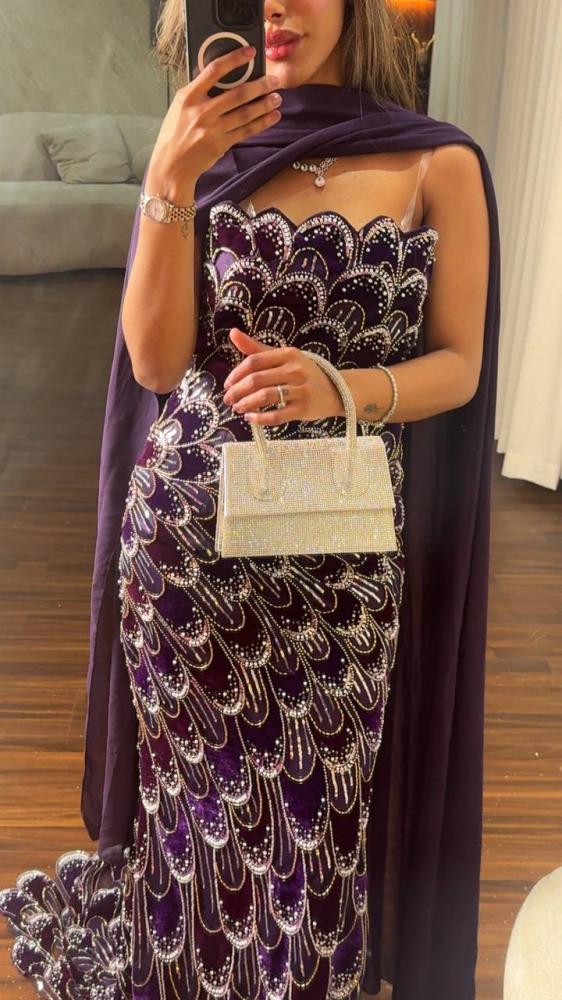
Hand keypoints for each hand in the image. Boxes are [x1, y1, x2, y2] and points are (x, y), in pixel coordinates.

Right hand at [144, 47, 281, 202]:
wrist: (171, 165)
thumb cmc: (175, 134)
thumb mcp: (180, 106)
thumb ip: (199, 92)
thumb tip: (223, 79)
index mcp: (189, 97)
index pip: (214, 70)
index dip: (235, 59)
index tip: (250, 52)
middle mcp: (202, 111)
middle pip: (237, 94)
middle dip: (260, 85)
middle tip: (274, 80)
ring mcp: (213, 129)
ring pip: (245, 113)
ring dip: (264, 105)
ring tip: (277, 98)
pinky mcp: (221, 144)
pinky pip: (246, 131)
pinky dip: (261, 123)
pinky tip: (272, 117)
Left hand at [222, 328, 343, 423]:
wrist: (336, 390)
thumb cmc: (304, 373)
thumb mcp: (284, 357)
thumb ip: (257, 348)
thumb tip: (233, 333)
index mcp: (288, 354)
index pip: (254, 361)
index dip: (236, 373)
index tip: (228, 384)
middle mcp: (295, 370)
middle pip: (257, 380)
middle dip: (237, 391)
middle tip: (228, 399)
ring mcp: (300, 390)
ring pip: (265, 397)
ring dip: (246, 404)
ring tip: (238, 408)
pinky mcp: (303, 409)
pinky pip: (277, 415)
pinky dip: (260, 419)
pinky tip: (251, 418)